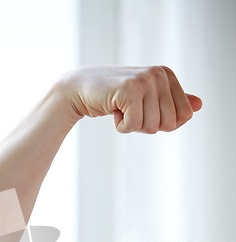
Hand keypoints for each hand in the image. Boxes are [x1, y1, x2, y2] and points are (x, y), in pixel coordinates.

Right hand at [61, 65, 201, 133]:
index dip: (163, 123)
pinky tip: (113, 111)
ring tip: (121, 109)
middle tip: (130, 110)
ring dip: (132, 126)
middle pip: (169, 124)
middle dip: (147, 125)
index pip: (184, 116)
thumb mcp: (147, 98)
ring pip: (152, 126)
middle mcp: (159, 75)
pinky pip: (134, 125)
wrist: (82, 89)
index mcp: (167, 75)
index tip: (144, 110)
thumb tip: (199, 106)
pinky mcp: (129, 90)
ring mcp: (145, 81)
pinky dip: (121, 127)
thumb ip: (173, 102)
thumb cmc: (115, 96)